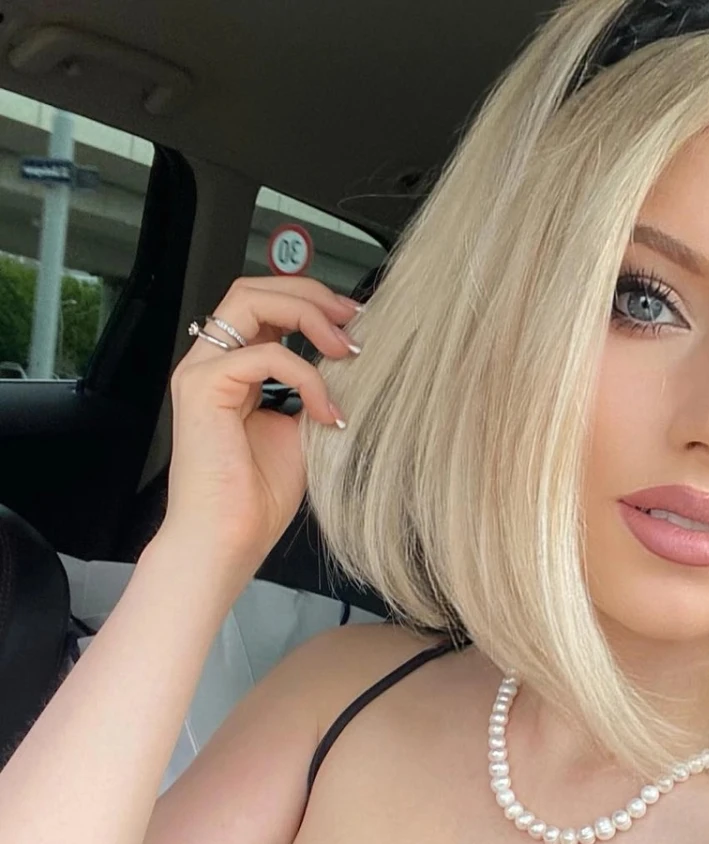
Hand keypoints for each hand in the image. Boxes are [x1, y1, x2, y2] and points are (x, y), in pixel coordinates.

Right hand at [155, 275, 360, 576]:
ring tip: (346, 349)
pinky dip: (307, 377)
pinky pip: (264, 355)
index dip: (313, 303)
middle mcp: (212, 363)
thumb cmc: (258, 497)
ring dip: (308, 316)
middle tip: (353, 319)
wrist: (229, 539)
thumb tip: (354, 364)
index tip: (356, 323)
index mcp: (234, 370)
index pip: (266, 306)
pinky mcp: (202, 388)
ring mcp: (202, 371)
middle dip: (311, 295)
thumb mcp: (305, 430)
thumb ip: (318, 391)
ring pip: (250, 301)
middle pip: (254, 288)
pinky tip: (327, 412)